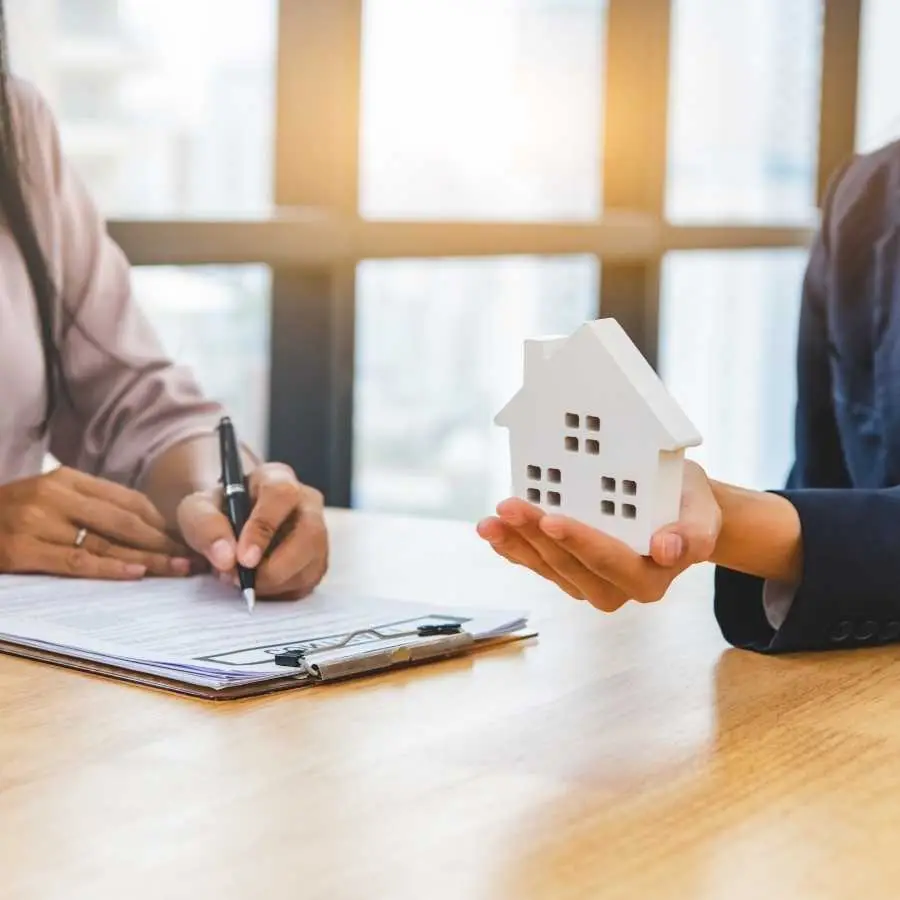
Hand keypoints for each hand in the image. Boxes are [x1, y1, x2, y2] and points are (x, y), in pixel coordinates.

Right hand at [0, 467, 193, 579]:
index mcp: (66, 478)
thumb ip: (88, 507)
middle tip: (192, 558)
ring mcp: (37, 521)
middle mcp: (55, 495)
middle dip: (163, 541)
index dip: (162, 522)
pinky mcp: (21, 549)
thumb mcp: (48, 499)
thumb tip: (144, 529)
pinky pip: (76, 560)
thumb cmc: (9, 516)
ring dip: (147, 558)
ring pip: (105, 541)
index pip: (128, 500)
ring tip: (176, 569)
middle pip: (124, 520)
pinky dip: (110, 568)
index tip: (187, 538)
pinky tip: (137, 573)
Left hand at [176, 462, 327, 598]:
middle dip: (276, 566)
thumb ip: (206, 527)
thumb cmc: (217, 514)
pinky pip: (307, 583)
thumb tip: (227, 558)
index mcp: (277, 479)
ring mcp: (318, 532)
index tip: (243, 559)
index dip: (264, 528)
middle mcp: (306, 502)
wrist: (227, 531)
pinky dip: (279, 593)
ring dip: (273, 583)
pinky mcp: (317, 560)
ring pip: (312, 563)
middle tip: (242, 581)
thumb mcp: (196, 511)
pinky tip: (257, 584)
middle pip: (310, 533)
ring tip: (241, 580)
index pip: (281, 496)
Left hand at [476, 460, 720, 611]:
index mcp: (650, 578)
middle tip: (509, 507)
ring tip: (490, 521)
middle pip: (570, 565)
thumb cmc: (688, 505)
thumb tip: (667, 550)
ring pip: (548, 567)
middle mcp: (617, 589)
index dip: (579, 542)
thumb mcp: (703, 511)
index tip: (551, 520)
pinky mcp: (570, 572)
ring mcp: (590, 583)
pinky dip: (514, 548)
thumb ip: (694, 534)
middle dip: (536, 536)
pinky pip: (538, 564)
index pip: (610, 561)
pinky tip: (494, 532)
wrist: (676, 506)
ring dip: (516, 544)